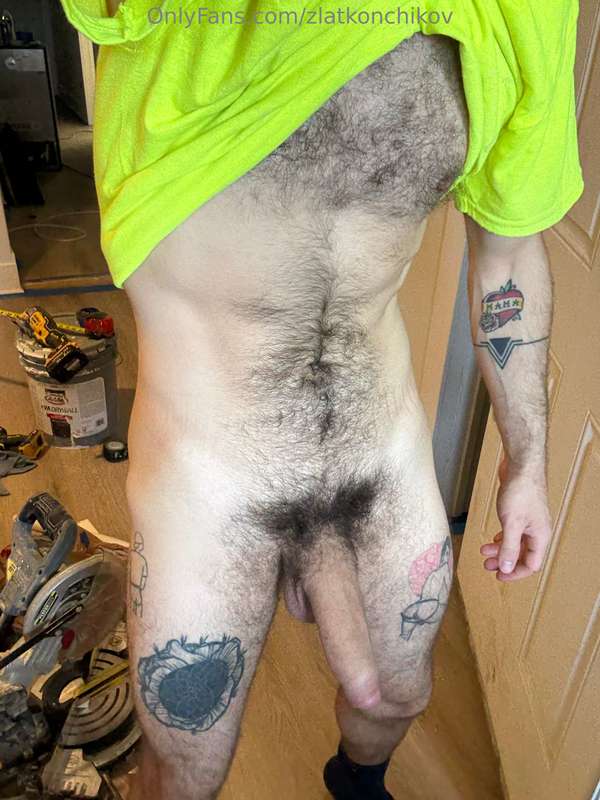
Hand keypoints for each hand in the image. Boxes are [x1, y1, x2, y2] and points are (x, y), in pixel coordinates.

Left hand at [479, 455, 551, 581]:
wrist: (521, 466)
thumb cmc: (520, 492)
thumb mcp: (511, 523)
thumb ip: (508, 547)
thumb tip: (506, 568)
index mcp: (540, 536)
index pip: (530, 564)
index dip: (515, 573)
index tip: (498, 577)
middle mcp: (537, 531)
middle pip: (522, 555)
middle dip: (504, 561)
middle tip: (487, 566)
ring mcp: (529, 521)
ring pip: (515, 542)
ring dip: (500, 549)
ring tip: (484, 551)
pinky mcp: (520, 512)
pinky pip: (512, 531)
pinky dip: (502, 537)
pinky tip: (493, 538)